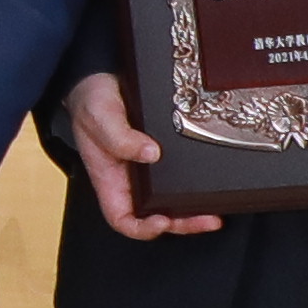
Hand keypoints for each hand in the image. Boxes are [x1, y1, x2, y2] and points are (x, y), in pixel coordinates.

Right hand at [64, 70, 219, 242]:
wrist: (100, 78)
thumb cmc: (91, 102)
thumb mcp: (101, 118)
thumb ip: (121, 138)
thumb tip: (151, 153)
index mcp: (110, 181)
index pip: (122, 219)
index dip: (142, 228)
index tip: (162, 220)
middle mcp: (130, 181)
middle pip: (154, 217)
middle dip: (181, 224)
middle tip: (207, 220)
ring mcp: (147, 170)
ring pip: (170, 202)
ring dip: (193, 211)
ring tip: (215, 212)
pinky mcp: (162, 156)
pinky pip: (180, 179)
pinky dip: (196, 187)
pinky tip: (212, 185)